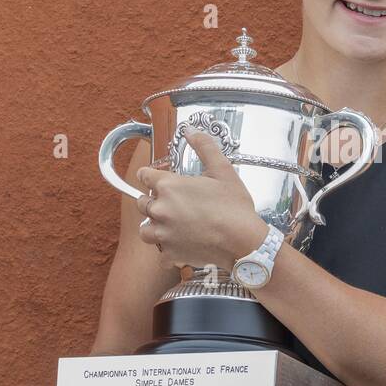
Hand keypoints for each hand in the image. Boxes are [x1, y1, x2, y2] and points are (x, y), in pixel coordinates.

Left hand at [135, 126, 265, 271]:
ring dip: (154, 225)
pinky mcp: (170, 254)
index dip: (150, 175)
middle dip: (153, 200)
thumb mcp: (223, 170)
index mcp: (169, 186)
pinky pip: (160, 251)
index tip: (155, 178)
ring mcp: (163, 234)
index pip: (144, 175)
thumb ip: (204, 147)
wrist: (243, 242)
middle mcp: (160, 210)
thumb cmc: (234, 207)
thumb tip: (191, 131)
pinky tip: (182, 242)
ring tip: (170, 224)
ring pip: (145, 229)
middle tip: (172, 203)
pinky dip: (168, 248)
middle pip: (142, 202)